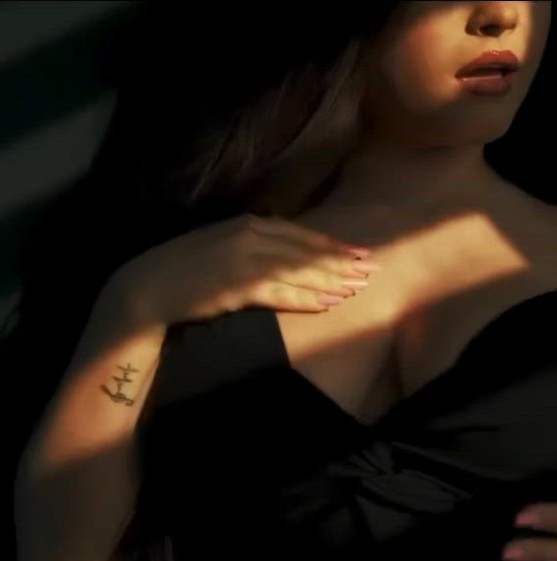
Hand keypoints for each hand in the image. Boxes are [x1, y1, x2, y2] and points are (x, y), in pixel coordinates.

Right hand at [111, 213, 379, 327]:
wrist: (147, 287)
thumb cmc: (183, 269)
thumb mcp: (220, 245)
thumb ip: (252, 244)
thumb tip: (283, 255)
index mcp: (247, 223)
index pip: (300, 234)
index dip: (331, 245)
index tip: (356, 252)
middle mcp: (251, 236)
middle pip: (307, 250)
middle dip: (341, 261)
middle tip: (371, 268)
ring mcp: (245, 260)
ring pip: (300, 270)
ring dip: (332, 280)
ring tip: (358, 287)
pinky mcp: (238, 285)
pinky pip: (282, 293)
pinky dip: (308, 298)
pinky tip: (329, 302)